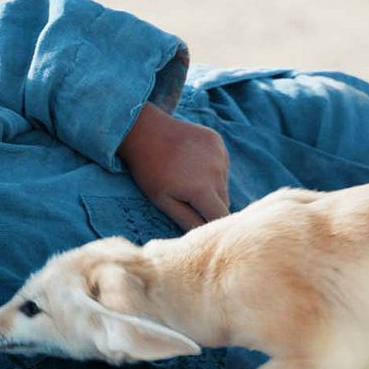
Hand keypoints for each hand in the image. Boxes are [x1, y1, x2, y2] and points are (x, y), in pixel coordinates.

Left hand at [117, 103, 230, 229]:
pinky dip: (212, 168)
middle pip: (224, 201)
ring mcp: (219, 154)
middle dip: (210, 206)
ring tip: (187, 179)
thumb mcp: (163, 201)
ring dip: (212, 187)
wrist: (144, 131)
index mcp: (202, 189)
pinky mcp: (217, 142)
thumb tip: (203, 237)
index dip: (213, 225)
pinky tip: (192, 163)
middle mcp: (216, 171)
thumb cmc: (149, 171)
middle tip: (188, 200)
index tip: (205, 229)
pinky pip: (222, 164)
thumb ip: (187, 220)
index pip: (220, 217)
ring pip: (223, 183)